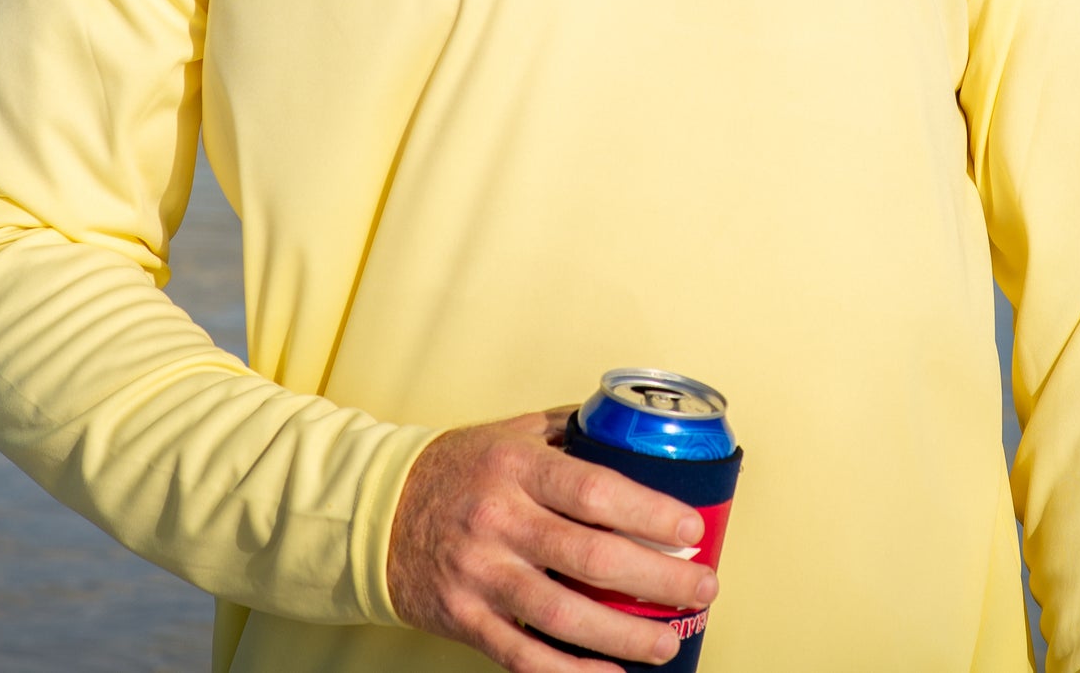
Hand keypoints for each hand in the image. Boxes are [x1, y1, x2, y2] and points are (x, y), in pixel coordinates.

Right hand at [387, 405, 719, 671]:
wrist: (378, 510)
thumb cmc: (457, 467)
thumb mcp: (511, 431)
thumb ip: (569, 431)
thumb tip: (634, 429)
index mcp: (517, 466)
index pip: (594, 490)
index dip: (649, 512)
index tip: (692, 528)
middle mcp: (500, 520)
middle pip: (592, 558)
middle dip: (657, 580)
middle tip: (701, 588)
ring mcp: (481, 574)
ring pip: (564, 615)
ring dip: (624, 635)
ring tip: (667, 642)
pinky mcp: (466, 618)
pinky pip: (524, 656)